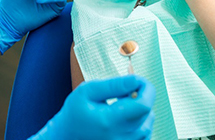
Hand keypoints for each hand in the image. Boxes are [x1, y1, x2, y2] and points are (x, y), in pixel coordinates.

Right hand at [36, 75, 154, 139]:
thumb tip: (135, 80)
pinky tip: (125, 116)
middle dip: (141, 96)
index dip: (146, 88)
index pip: (143, 105)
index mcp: (110, 121)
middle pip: (147, 113)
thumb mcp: (87, 91)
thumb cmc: (74, 112)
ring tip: (122, 104)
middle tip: (124, 89)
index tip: (137, 80)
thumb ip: (112, 85)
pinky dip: (140, 123)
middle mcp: (120, 137)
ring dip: (141, 110)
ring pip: (148, 125)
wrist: (66, 136)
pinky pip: (144, 135)